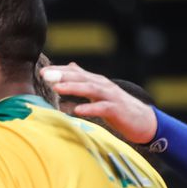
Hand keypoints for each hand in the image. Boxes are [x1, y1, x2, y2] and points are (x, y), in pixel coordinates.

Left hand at [41, 63, 157, 143]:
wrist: (144, 121)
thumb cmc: (118, 107)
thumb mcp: (99, 91)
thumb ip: (85, 79)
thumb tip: (70, 66)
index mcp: (97, 82)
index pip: (76, 73)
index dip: (60, 71)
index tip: (42, 72)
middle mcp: (104, 86)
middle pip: (81, 78)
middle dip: (63, 76)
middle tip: (46, 76)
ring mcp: (111, 97)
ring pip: (91, 89)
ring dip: (73, 88)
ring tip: (57, 88)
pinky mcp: (118, 110)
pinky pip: (102, 108)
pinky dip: (90, 108)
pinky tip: (77, 110)